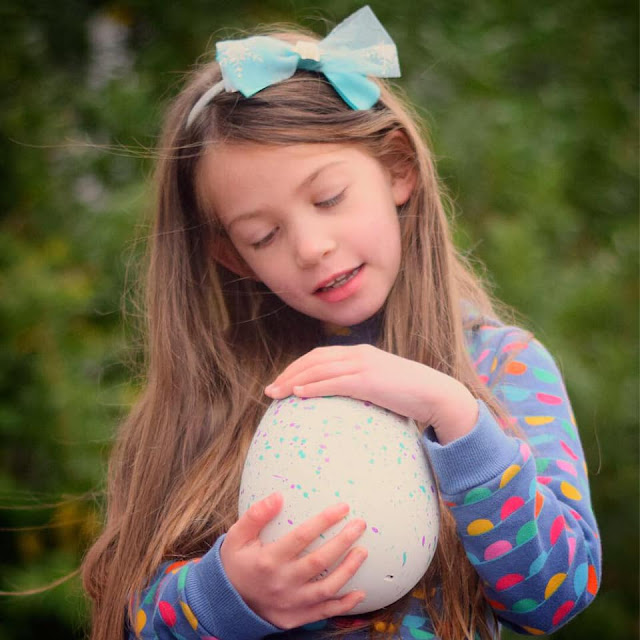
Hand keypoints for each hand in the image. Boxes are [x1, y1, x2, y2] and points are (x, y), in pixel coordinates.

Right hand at [220, 492, 367, 628]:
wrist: (226, 603)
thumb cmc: (235, 563)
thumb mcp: (236, 537)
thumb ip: (255, 516)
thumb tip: (278, 496)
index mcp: (269, 560)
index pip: (302, 536)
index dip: (324, 521)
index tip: (343, 507)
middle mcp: (282, 582)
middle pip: (320, 561)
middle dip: (343, 541)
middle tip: (360, 525)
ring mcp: (291, 603)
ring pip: (327, 588)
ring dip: (348, 570)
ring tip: (363, 551)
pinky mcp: (296, 618)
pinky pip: (324, 612)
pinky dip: (344, 605)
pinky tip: (360, 593)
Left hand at [265, 345, 477, 443]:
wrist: (436, 393)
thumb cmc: (411, 395)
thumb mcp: (383, 385)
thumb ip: (363, 386)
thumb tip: (346, 403)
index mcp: (360, 353)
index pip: (321, 355)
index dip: (298, 367)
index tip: (283, 381)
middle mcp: (358, 355)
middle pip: (314, 359)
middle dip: (289, 373)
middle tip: (271, 389)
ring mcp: (363, 366)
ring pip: (318, 369)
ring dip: (293, 381)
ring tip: (276, 394)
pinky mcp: (368, 380)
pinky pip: (334, 382)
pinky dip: (313, 387)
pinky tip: (298, 396)